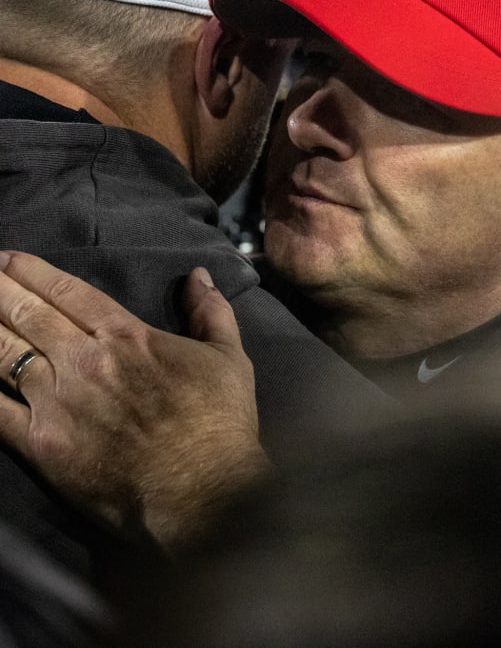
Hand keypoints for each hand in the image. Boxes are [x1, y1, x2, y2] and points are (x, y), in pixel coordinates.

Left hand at [0, 252, 269, 549]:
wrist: (203, 493)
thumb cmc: (219, 425)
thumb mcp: (228, 357)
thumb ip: (211, 312)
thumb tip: (199, 276)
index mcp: (126, 335)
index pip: (68, 291)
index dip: (32, 271)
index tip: (8, 257)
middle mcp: (85, 361)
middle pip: (29, 315)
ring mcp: (59, 403)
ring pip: (6, 354)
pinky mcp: (43, 446)